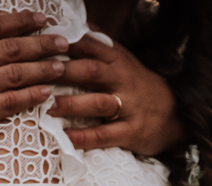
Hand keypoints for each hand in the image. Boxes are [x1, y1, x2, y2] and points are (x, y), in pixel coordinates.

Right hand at [0, 5, 68, 171]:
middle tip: (64, 43)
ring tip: (62, 66)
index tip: (41, 19)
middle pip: (9, 48)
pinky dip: (29, 97)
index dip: (20, 21)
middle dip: (41, 43)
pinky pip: (7, 103)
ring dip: (41, 68)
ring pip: (13, 74)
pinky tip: (46, 93)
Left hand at [49, 35, 182, 156]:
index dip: (64, 43)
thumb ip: (98, 44)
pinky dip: (84, 137)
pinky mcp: (132, 132)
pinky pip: (105, 135)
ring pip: (98, 103)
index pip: (89, 46)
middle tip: (36, 75)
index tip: (40, 43)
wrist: (175, 116)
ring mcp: (128, 106)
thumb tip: (73, 22)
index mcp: (117, 60)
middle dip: (64, 71)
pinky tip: (65, 138)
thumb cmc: (138, 86)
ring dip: (71, 104)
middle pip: (91, 71)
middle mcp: (123, 80)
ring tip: (48, 107)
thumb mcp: (123, 60)